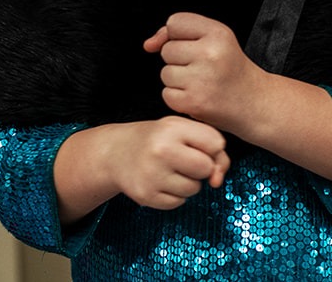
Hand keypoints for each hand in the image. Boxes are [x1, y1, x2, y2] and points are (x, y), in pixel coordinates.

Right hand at [94, 117, 228, 210]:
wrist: (115, 153)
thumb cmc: (155, 139)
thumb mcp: (180, 129)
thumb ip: (211, 146)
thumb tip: (217, 181)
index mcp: (171, 128)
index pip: (215, 143)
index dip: (210, 148)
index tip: (195, 146)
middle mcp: (161, 150)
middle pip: (206, 168)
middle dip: (199, 167)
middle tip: (182, 160)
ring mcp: (152, 175)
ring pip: (194, 188)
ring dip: (186, 182)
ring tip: (168, 170)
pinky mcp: (147, 195)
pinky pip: (179, 202)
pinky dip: (173, 194)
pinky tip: (159, 181)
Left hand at [145, 13, 265, 132]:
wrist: (255, 103)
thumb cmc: (231, 70)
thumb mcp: (214, 39)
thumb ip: (178, 33)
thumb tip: (148, 44)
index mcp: (218, 33)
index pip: (174, 23)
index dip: (180, 36)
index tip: (196, 46)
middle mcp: (211, 54)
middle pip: (167, 50)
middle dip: (179, 60)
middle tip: (204, 68)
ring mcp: (202, 79)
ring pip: (165, 73)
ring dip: (178, 80)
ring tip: (203, 83)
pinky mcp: (195, 102)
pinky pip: (167, 94)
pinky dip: (179, 98)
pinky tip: (199, 96)